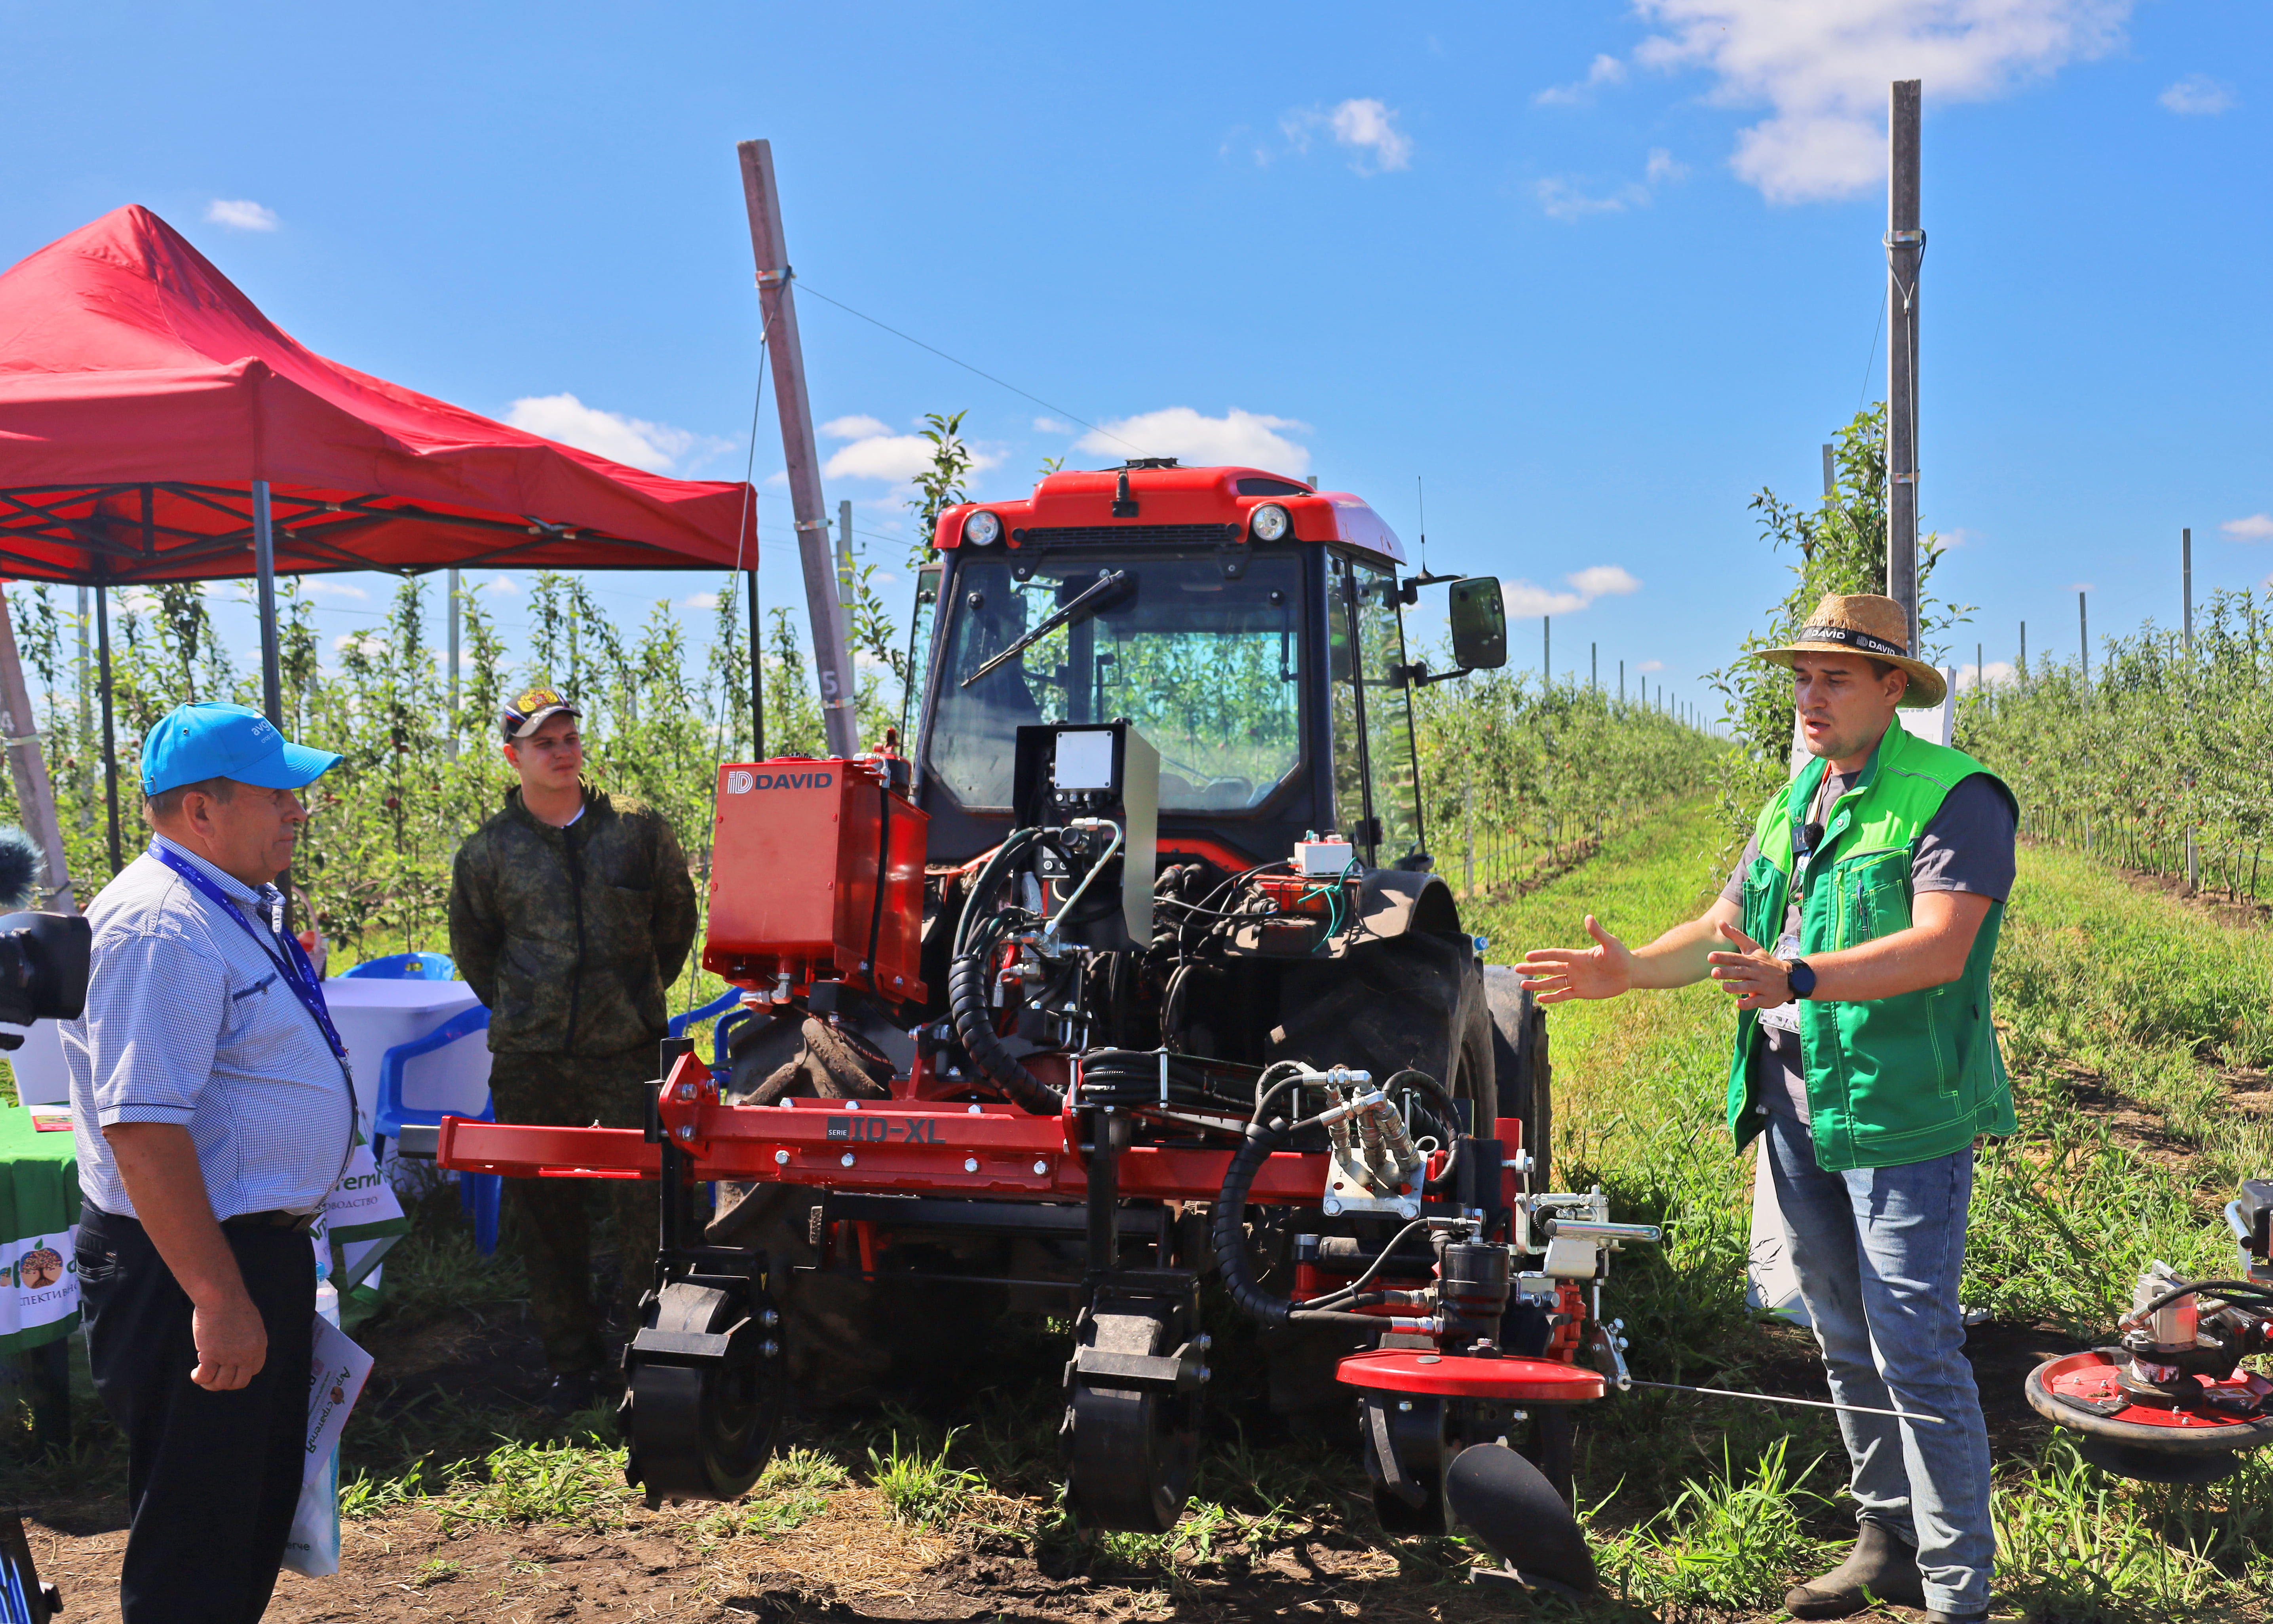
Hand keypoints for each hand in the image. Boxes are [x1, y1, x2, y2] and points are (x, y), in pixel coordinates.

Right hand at [190, 1287, 266, 1390]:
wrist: (221, 1295)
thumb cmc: (231, 1304)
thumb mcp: (249, 1323)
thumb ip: (246, 1339)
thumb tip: (236, 1352)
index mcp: (259, 1345)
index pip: (254, 1370)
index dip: (240, 1372)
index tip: (229, 1368)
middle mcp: (247, 1354)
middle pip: (239, 1382)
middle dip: (226, 1383)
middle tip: (215, 1376)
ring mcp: (230, 1356)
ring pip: (221, 1383)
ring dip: (210, 1383)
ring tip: (202, 1376)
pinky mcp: (211, 1355)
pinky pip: (205, 1377)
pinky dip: (199, 1378)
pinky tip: (195, 1373)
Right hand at [1514, 916, 1631, 1003]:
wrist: (1629, 972)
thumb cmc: (1620, 955)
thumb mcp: (1610, 943)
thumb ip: (1598, 932)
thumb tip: (1588, 917)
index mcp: (1578, 956)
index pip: (1556, 955)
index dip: (1542, 955)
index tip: (1527, 955)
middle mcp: (1573, 968)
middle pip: (1549, 968)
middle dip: (1533, 969)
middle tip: (1517, 968)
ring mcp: (1576, 980)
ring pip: (1553, 983)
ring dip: (1538, 984)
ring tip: (1523, 985)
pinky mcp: (1581, 992)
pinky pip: (1563, 995)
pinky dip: (1552, 997)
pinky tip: (1540, 998)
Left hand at [1706, 922, 1793, 1011]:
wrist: (1790, 978)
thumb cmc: (1766, 962)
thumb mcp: (1753, 947)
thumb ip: (1736, 935)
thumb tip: (1720, 922)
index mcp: (1752, 960)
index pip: (1736, 957)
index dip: (1723, 957)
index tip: (1710, 956)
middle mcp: (1756, 972)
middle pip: (1740, 971)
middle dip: (1727, 972)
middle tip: (1713, 972)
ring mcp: (1762, 985)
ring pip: (1748, 986)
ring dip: (1736, 987)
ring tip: (1724, 987)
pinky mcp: (1766, 998)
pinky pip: (1756, 1001)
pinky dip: (1748, 1003)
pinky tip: (1738, 1003)